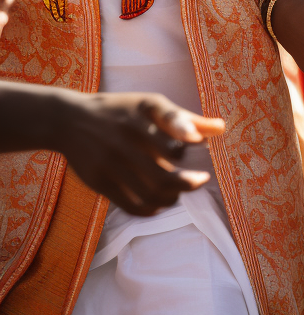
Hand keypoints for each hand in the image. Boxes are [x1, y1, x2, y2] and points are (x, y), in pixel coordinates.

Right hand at [55, 91, 224, 214]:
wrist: (70, 120)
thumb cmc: (122, 111)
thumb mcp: (151, 106)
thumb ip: (186, 119)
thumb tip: (222, 129)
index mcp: (143, 113)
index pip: (170, 121)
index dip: (187, 133)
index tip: (200, 142)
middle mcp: (127, 138)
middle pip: (163, 173)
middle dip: (188, 182)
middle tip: (201, 180)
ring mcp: (112, 162)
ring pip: (150, 192)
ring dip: (172, 197)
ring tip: (180, 191)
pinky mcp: (100, 181)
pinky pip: (130, 204)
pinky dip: (151, 208)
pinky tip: (161, 202)